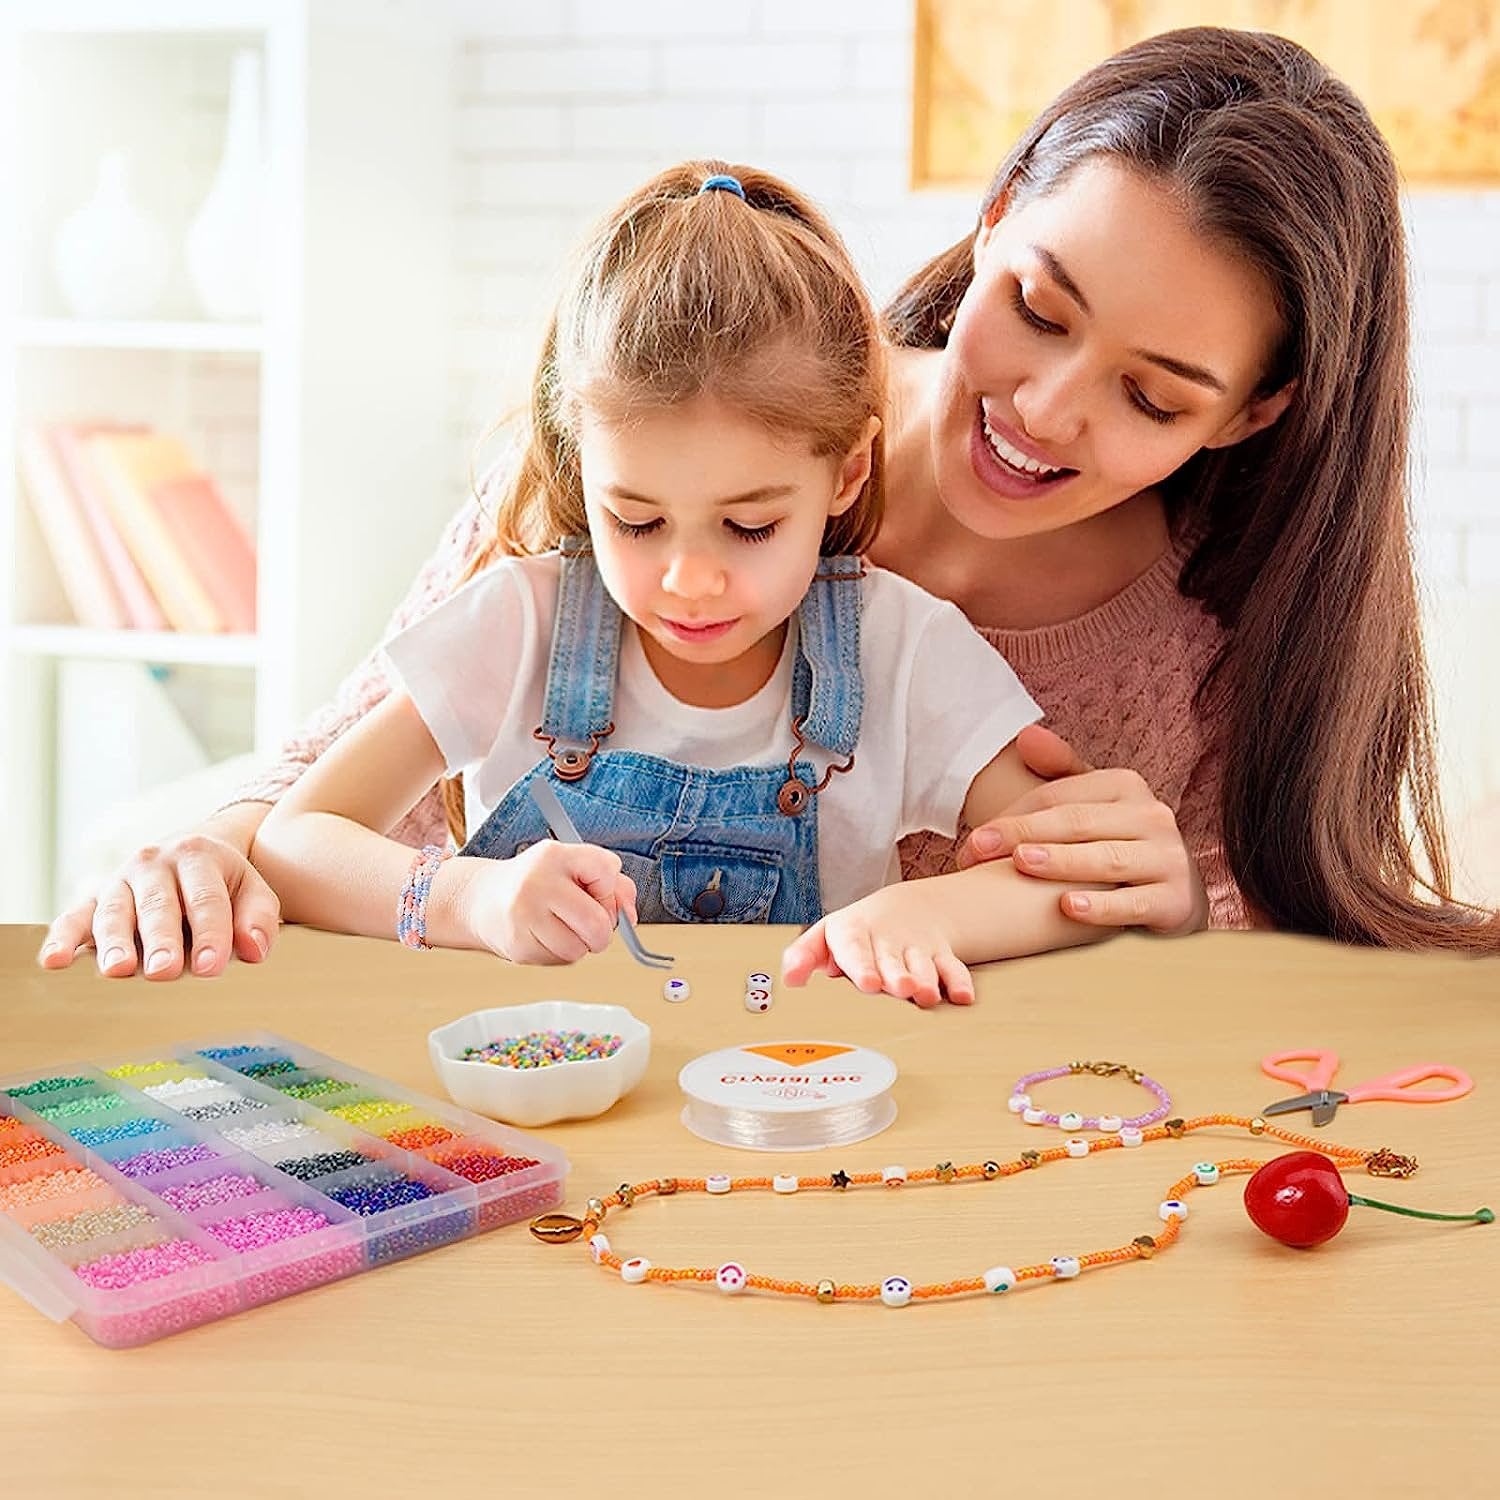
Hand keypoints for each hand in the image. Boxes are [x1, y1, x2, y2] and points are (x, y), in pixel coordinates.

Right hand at [37, 822, 279, 979]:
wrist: (190, 853)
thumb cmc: (225, 884)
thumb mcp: (251, 890)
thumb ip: (258, 918)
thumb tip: (255, 951)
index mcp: (197, 856)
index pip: (206, 898)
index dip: (210, 933)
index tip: (213, 966)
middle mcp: (154, 864)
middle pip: (158, 905)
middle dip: (161, 939)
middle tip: (164, 971)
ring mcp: (119, 880)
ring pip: (114, 911)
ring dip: (114, 942)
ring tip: (118, 970)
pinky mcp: (92, 898)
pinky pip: (73, 917)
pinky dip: (62, 938)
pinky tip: (55, 961)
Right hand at [464, 841, 637, 964]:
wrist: (482, 900)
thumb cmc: (536, 883)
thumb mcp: (572, 868)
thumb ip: (612, 883)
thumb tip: (630, 915)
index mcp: (556, 855)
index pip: (607, 870)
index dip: (610, 889)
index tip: (597, 892)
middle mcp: (537, 882)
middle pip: (597, 922)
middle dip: (602, 930)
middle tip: (587, 923)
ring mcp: (524, 915)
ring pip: (580, 948)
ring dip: (580, 944)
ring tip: (561, 928)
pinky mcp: (517, 944)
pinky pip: (560, 961)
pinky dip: (560, 954)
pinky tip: (545, 936)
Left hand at [782, 884, 974, 1008]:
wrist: (904, 911)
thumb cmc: (855, 935)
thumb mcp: (825, 939)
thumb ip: (803, 956)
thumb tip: (790, 980)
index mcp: (854, 934)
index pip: (856, 948)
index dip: (862, 965)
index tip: (868, 983)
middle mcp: (888, 941)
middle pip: (893, 959)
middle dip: (897, 975)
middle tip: (901, 988)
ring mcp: (916, 948)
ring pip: (924, 965)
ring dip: (928, 980)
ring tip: (926, 996)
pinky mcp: (941, 956)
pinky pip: (954, 968)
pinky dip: (960, 982)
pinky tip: (963, 998)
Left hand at [959, 724, 1207, 934]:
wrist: (1175, 896)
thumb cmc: (1118, 844)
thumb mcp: (1093, 805)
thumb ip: (1059, 772)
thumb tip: (1025, 736)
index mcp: (1126, 785)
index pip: (1058, 797)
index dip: (1012, 816)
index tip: (973, 842)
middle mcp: (1152, 816)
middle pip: (1077, 823)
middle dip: (1022, 835)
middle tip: (977, 852)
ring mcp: (1169, 858)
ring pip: (1106, 859)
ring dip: (1061, 862)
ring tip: (1022, 863)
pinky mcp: (1176, 901)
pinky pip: (1135, 903)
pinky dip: (1102, 906)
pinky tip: (1068, 907)